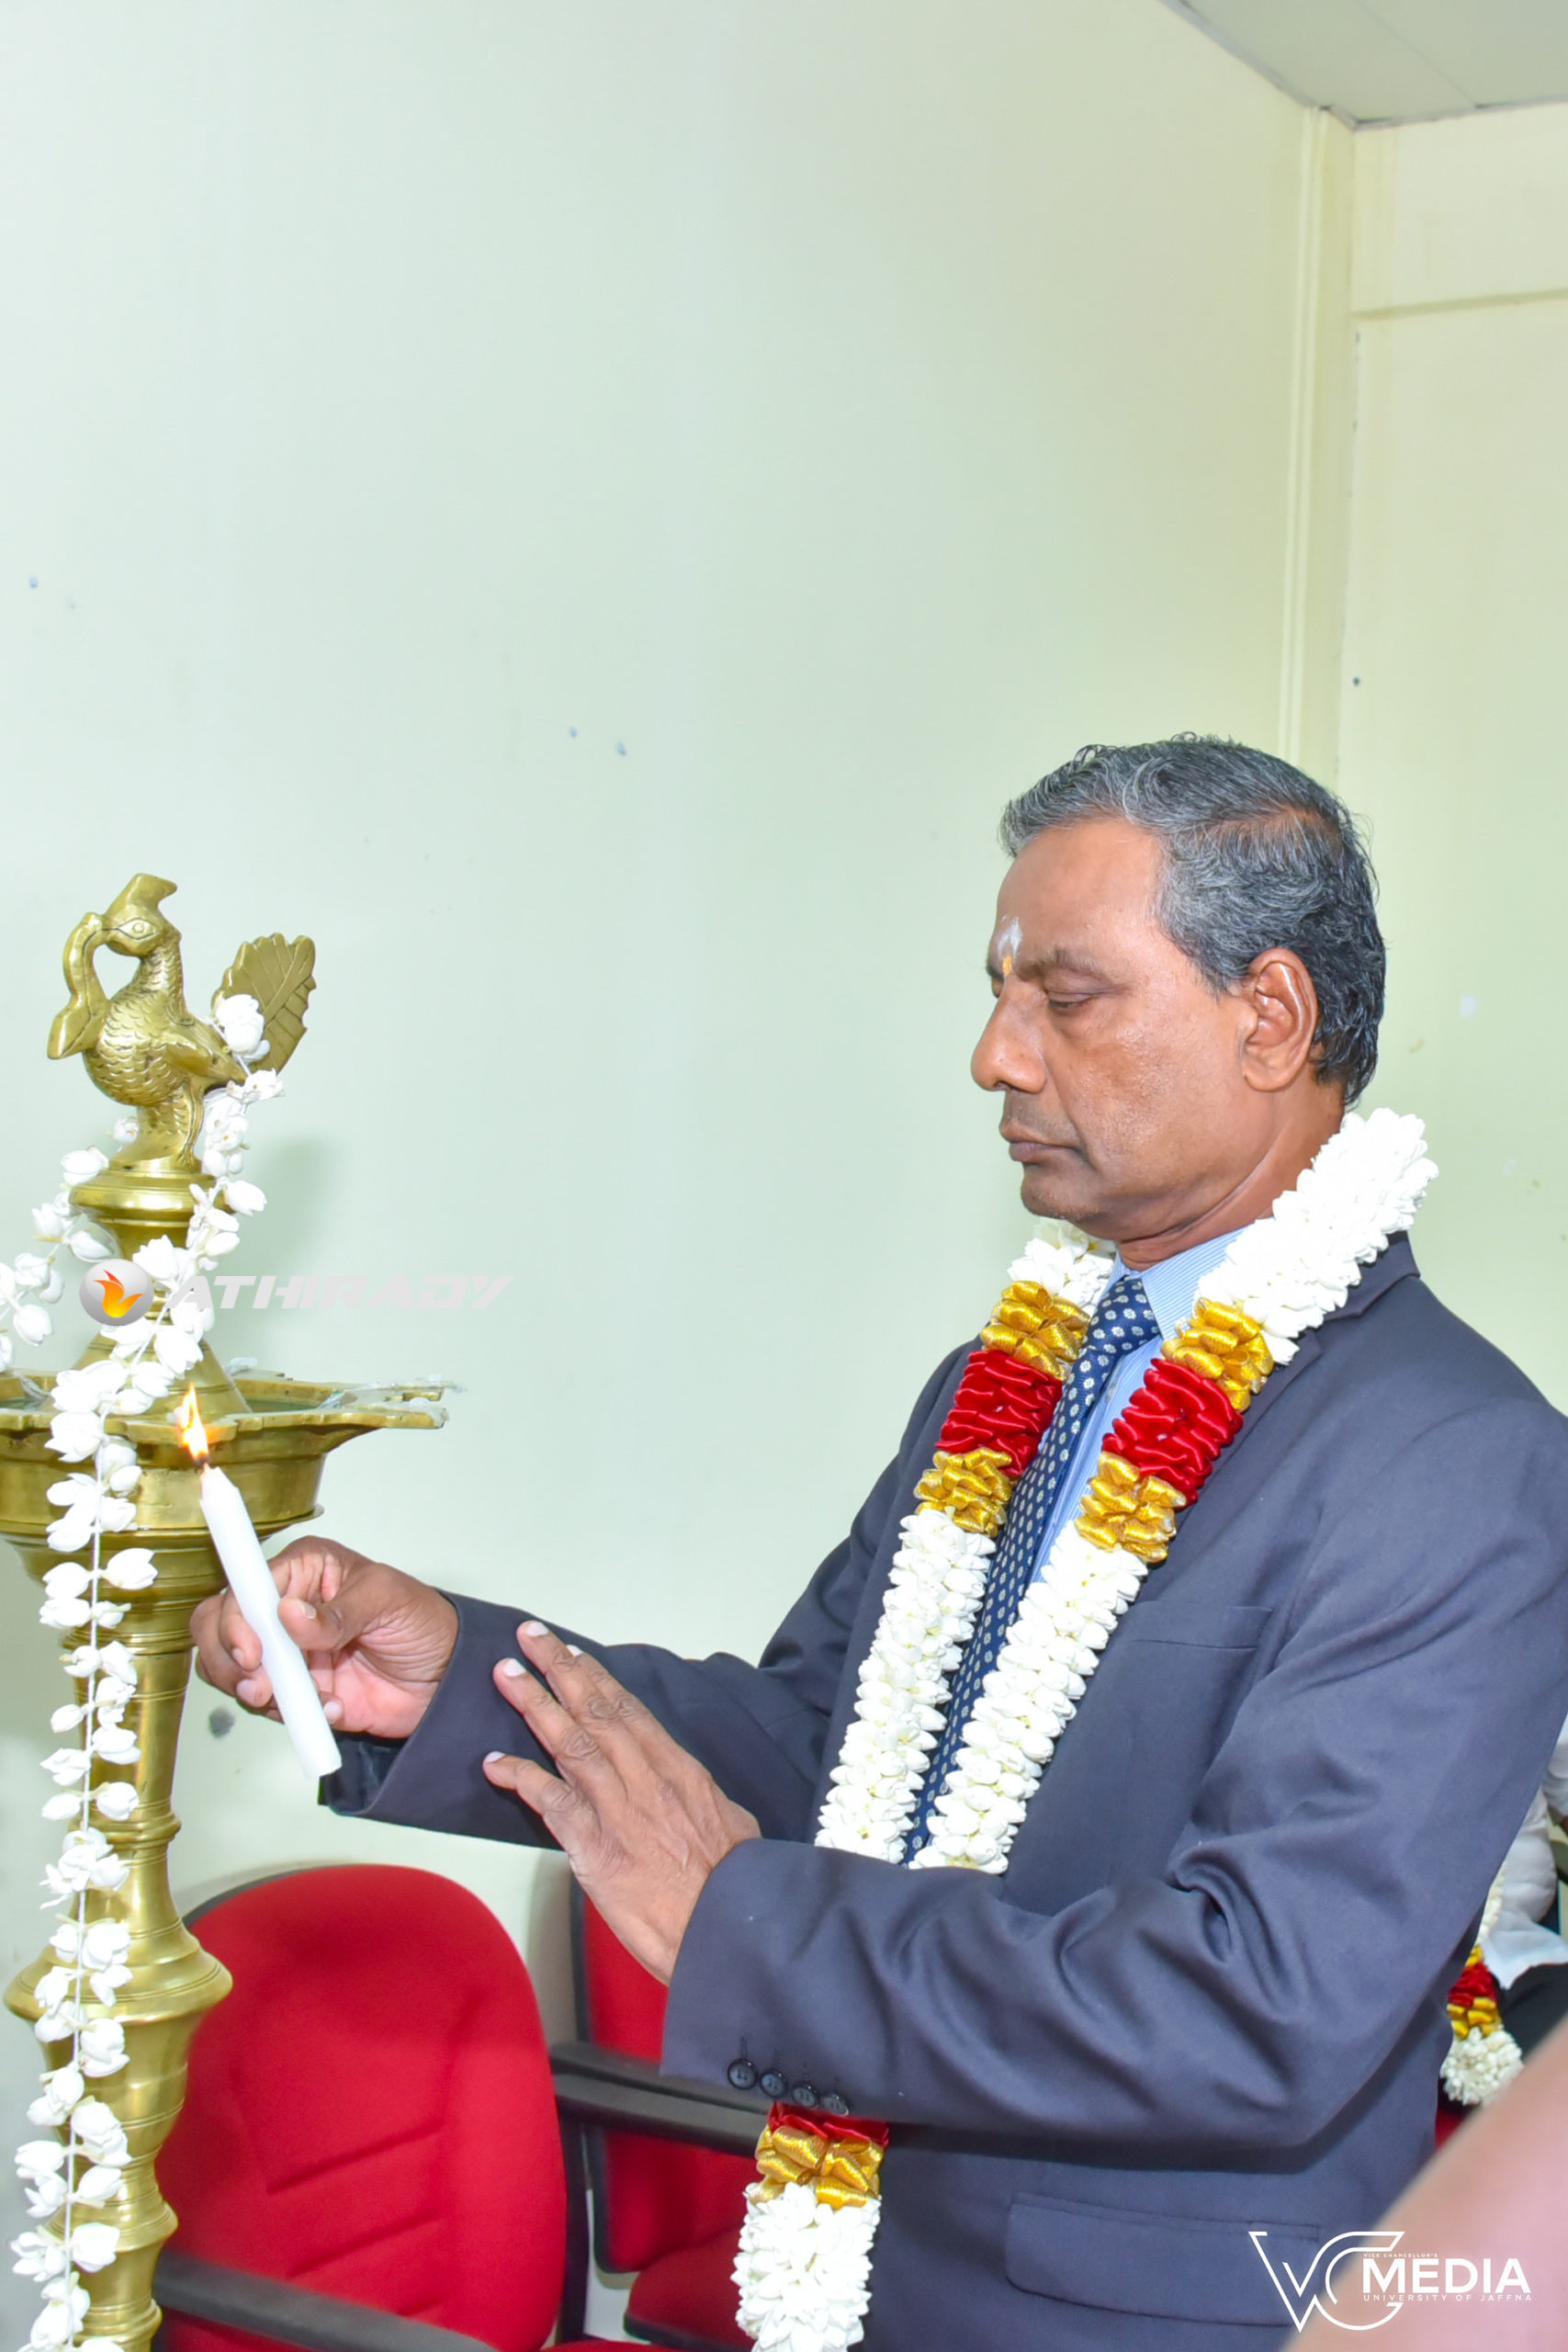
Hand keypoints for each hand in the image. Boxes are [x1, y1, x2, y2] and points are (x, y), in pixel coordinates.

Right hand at [190, 1536, 458, 1739]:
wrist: (446, 1679)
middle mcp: (284, 1609)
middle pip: (218, 1627)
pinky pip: (266, 1707)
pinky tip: (330, 1709)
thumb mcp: (388, 1601)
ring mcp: (286, 1653)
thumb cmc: (422, 1622)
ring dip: (251, 1691)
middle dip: (228, 1660)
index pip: (245, 1585)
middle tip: (259, 1686)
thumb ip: (339, 1612)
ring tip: (292, 1701)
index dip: (236, 1617)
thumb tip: (289, 1614)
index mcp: (304, 1571)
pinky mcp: (294, 1692)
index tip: (251, 1651)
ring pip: (230, 1670)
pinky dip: (288, 1715)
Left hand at [483, 1623, 759, 1981]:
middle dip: (560, 1670)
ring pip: (571, 1742)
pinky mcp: (595, 1846)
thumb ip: (699, 1798)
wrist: (727, 1926)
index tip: (573, 1652)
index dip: (597, 1678)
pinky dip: (521, 1777)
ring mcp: (618, 1810)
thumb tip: (687, 1788)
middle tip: (530, 1637)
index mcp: (678, 1771)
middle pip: (596, 1712)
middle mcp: (646, 1780)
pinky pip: (550, 1801)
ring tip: (507, 1674)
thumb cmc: (730, 1885)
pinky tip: (495, 1762)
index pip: (630, 1711)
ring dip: (535, 1704)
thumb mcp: (729, 1824)